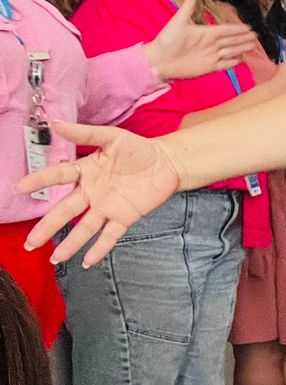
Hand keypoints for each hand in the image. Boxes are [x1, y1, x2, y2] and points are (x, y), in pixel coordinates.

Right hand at [15, 122, 181, 266]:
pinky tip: (88, 261)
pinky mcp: (125, 217)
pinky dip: (100, 248)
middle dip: (47, 226)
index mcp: (86, 171)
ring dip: (70, 243)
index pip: (58, 176)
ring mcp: (108, 206)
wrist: (168, 163)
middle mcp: (92, 192)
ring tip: (55, 258)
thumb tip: (56, 123)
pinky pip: (111, 235)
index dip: (39, 181)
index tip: (18, 188)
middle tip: (30, 242)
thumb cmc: (139, 149)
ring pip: (85, 228)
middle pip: (65, 211)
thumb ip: (86, 132)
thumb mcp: (113, 137)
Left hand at [143, 0, 255, 80]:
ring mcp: (211, 56)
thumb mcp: (178, 21)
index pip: (226, 30)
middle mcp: (210, 44)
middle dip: (244, 38)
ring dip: (242, 48)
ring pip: (231, 51)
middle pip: (232, 41)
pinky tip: (242, 59)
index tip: (249, 27)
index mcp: (206, 33)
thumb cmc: (166, 40)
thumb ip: (188, 8)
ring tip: (253, 46)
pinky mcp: (209, 67)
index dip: (238, 29)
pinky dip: (234, 62)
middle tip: (255, 36)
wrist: (159, 60)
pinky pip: (225, 64)